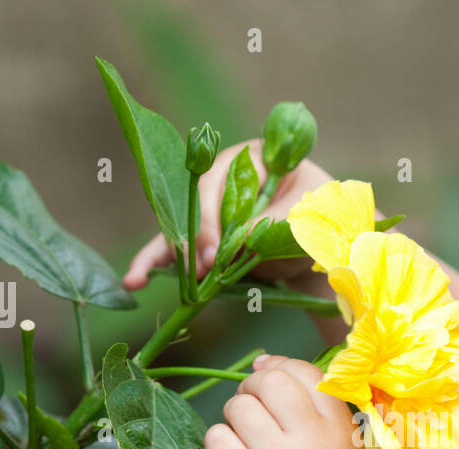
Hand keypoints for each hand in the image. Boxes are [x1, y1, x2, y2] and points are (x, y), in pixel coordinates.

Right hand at [123, 138, 335, 289]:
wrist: (325, 251)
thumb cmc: (321, 224)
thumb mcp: (306, 219)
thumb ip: (274, 224)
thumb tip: (238, 240)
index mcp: (250, 159)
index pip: (219, 181)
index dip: (212, 217)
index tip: (215, 251)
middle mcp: (223, 180)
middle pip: (191, 204)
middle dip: (191, 239)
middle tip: (200, 270)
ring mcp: (211, 210)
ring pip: (177, 227)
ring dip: (157, 254)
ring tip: (136, 279)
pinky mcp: (205, 240)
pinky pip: (175, 250)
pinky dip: (156, 264)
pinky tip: (133, 280)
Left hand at [204, 354, 372, 448]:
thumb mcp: (341, 447)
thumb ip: (313, 404)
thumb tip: (260, 360)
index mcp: (340, 428)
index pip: (304, 372)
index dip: (280, 370)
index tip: (272, 387)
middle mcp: (311, 441)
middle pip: (266, 383)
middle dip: (252, 390)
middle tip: (255, 414)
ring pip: (237, 408)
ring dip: (235, 420)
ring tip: (249, 445)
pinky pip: (216, 439)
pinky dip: (220, 446)